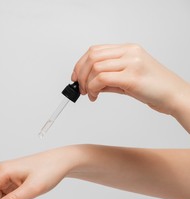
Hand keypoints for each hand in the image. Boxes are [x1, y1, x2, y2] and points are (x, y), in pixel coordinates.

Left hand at [72, 44, 189, 114]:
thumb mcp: (127, 78)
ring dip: (87, 84)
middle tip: (80, 88)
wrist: (174, 95)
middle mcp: (129, 53)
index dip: (80, 64)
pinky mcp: (132, 77)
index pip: (95, 50)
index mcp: (128, 49)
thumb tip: (87, 82)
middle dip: (80, 74)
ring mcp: (131, 63)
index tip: (75, 77)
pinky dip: (93, 88)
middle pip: (92, 57)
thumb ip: (108, 77)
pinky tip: (95, 96)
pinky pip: (101, 79)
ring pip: (95, 68)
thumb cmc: (153, 88)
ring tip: (90, 94)